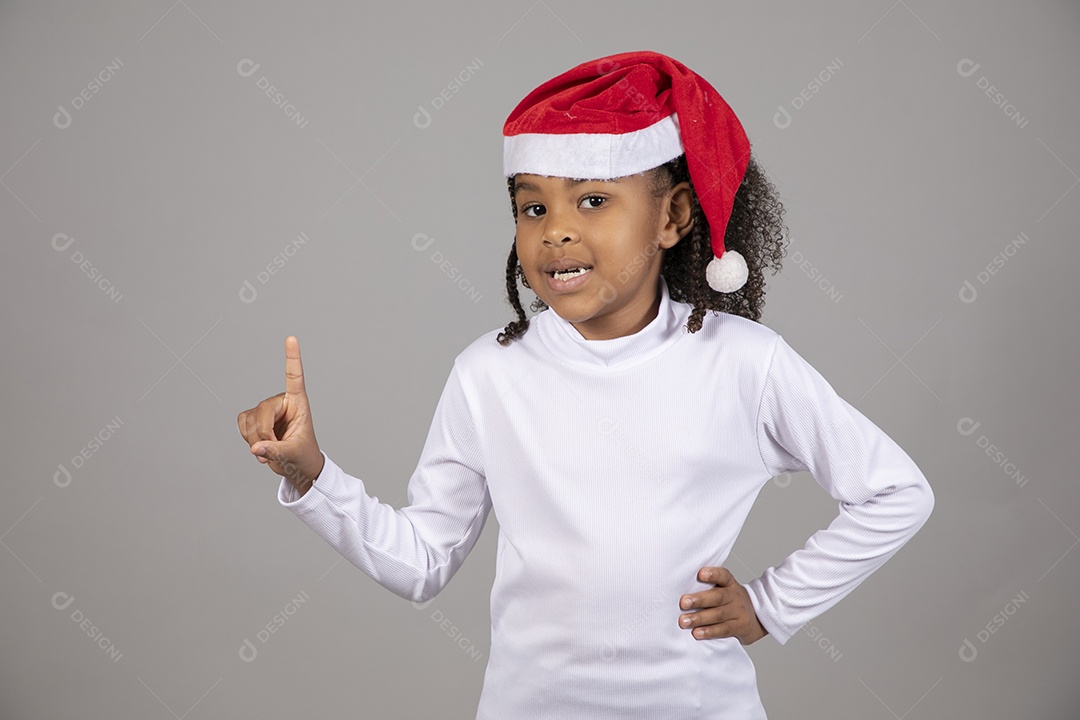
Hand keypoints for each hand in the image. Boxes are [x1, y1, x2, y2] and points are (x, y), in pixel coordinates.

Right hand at [237, 336, 323, 492]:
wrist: (296, 465)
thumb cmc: (303, 455)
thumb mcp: (294, 454)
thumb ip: (276, 451)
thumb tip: (255, 447)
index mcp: (298, 403)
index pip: (294, 377)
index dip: (292, 358)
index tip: (291, 338)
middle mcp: (281, 402)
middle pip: (263, 410)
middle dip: (264, 433)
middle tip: (273, 450)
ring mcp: (267, 409)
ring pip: (250, 420)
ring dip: (255, 439)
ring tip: (270, 450)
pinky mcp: (254, 417)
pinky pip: (242, 424)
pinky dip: (247, 437)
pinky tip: (259, 446)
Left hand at [678, 566, 768, 644]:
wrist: (757, 616)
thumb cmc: (730, 600)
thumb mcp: (724, 588)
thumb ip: (707, 587)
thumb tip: (679, 586)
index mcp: (729, 583)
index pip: (723, 575)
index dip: (713, 574)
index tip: (700, 574)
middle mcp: (735, 596)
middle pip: (718, 597)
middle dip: (699, 599)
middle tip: (683, 602)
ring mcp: (738, 612)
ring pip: (718, 614)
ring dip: (699, 618)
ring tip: (684, 621)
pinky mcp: (739, 627)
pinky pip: (723, 630)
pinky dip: (709, 631)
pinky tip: (696, 633)